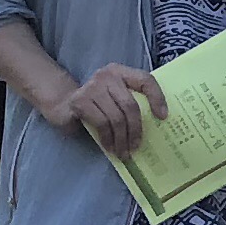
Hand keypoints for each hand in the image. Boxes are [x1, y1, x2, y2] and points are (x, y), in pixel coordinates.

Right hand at [52, 62, 166, 156]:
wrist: (62, 103)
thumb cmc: (96, 104)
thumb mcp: (115, 98)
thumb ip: (131, 102)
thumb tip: (156, 126)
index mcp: (121, 72)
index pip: (145, 80)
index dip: (157, 98)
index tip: (163, 117)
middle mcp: (107, 76)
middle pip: (131, 105)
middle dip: (136, 130)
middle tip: (137, 147)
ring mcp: (92, 87)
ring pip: (116, 118)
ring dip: (122, 140)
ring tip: (124, 152)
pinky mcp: (80, 101)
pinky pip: (102, 124)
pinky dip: (108, 139)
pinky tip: (110, 148)